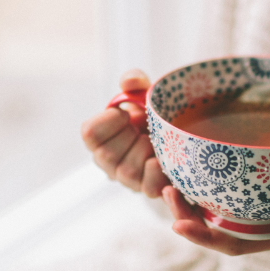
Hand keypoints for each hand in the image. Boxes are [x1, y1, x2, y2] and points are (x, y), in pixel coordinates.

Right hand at [80, 69, 170, 197]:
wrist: (179, 133)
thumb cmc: (151, 114)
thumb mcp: (142, 92)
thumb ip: (134, 81)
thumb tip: (131, 81)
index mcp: (99, 137)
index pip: (90, 134)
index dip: (109, 121)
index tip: (125, 113)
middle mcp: (108, 162)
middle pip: (107, 155)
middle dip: (129, 136)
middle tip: (144, 127)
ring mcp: (128, 179)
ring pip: (128, 171)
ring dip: (146, 151)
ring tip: (156, 141)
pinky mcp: (149, 189)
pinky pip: (149, 188)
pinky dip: (158, 173)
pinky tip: (163, 159)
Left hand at [161, 149, 269, 270]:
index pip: (238, 245)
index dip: (208, 236)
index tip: (179, 227)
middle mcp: (264, 233)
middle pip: (216, 230)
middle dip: (187, 214)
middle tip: (166, 190)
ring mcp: (261, 224)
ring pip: (217, 218)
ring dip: (190, 203)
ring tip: (168, 181)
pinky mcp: (263, 212)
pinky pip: (230, 206)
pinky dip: (208, 194)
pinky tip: (192, 174)